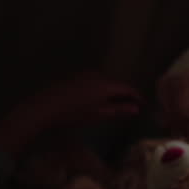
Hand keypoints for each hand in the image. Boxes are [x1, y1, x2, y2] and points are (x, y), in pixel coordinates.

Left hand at [0, 71, 140, 156]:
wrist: (45, 107)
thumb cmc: (74, 113)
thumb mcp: (99, 114)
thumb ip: (119, 110)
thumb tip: (136, 108)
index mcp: (107, 84)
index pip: (128, 88)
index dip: (137, 97)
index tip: (143, 106)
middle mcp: (98, 75)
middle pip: (117, 83)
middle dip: (125, 95)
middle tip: (130, 107)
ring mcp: (86, 74)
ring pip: (106, 82)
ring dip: (112, 92)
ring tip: (114, 105)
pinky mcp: (76, 77)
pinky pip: (95, 81)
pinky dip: (101, 90)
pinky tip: (97, 101)